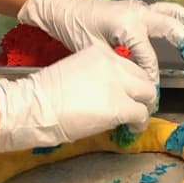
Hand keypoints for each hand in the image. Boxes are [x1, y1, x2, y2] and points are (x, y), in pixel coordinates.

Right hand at [0, 44, 157, 152]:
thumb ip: (97, 78)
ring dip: (145, 107)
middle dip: (143, 93)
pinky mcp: (120, 106)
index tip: (129, 92)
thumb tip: (108, 94)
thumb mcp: (75, 73)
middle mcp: (113, 64)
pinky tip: (132, 129)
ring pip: (149, 94)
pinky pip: (141, 114)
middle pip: (143, 77)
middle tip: (139, 106)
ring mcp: (118, 85)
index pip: (128, 65)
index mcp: (99, 53)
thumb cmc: (45, 94)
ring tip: (138, 119)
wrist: (34, 106)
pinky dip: (140, 123)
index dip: (132, 81)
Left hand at [17, 0, 183, 78]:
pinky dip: (183, 21)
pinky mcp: (140, 8)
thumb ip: (119, 66)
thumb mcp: (95, 52)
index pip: (148, 58)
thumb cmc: (76, 29)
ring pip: (174, 14)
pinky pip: (167, 12)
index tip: (153, 95)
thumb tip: (139, 83)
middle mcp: (138, 12)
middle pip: (172, 29)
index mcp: (127, 24)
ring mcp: (141, 7)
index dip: (152, 79)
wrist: (66, 8)